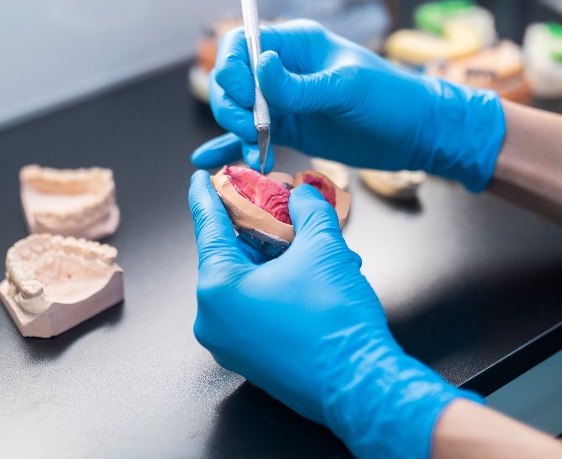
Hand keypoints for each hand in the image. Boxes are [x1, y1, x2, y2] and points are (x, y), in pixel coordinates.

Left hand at [188, 170, 480, 457]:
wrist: (362, 384)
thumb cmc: (336, 323)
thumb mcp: (324, 248)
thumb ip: (309, 210)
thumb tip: (303, 194)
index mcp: (218, 289)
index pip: (208, 227)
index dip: (207, 196)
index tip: (200, 178)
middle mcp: (214, 320)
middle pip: (232, 255)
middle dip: (261, 229)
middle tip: (280, 207)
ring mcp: (230, 344)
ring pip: (249, 283)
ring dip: (279, 259)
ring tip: (315, 246)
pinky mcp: (251, 359)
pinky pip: (256, 309)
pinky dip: (279, 286)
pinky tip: (312, 275)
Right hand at [191, 19, 504, 191]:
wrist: (417, 134)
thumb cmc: (392, 99)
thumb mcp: (346, 89)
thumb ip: (299, 85)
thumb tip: (259, 66)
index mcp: (297, 44)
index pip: (242, 44)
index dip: (232, 69)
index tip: (246, 97)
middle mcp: (284, 69)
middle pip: (233, 81)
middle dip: (232, 107)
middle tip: (251, 131)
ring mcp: (284, 101)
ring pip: (239, 111)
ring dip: (234, 132)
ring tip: (252, 153)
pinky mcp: (289, 129)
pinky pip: (251, 137)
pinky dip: (231, 148)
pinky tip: (211, 162)